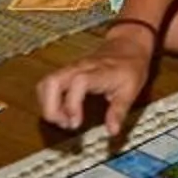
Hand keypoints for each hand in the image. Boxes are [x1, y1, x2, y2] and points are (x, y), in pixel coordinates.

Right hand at [37, 24, 157, 139]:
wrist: (128, 46)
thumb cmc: (129, 67)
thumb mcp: (131, 91)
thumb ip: (119, 111)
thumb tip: (112, 131)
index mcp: (99, 72)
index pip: (78, 83)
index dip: (72, 104)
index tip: (75, 123)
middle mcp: (80, 68)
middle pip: (52, 82)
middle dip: (51, 108)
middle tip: (65, 124)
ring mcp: (71, 68)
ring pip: (46, 83)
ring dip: (48, 106)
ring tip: (63, 121)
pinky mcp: (66, 72)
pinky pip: (48, 85)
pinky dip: (49, 101)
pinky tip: (62, 113)